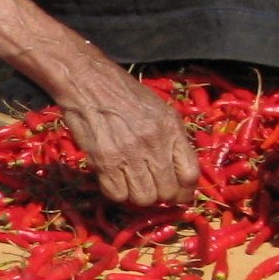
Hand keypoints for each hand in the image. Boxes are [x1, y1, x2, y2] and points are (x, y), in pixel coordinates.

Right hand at [48, 61, 198, 208]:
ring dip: (138, 196)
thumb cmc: (124, 94)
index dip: (185, 191)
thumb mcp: (160, 110)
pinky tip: (115, 179)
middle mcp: (153, 142)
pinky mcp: (104, 161)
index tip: (178, 193)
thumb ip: (173, 139)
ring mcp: (128, 153)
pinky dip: (116, 192)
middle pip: (167, 192)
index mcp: (171, 129)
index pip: (190, 174)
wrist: (88, 82)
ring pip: (143, 198)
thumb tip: (180, 174)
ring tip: (132, 183)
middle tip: (152, 188)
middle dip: (161, 196)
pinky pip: (117, 194)